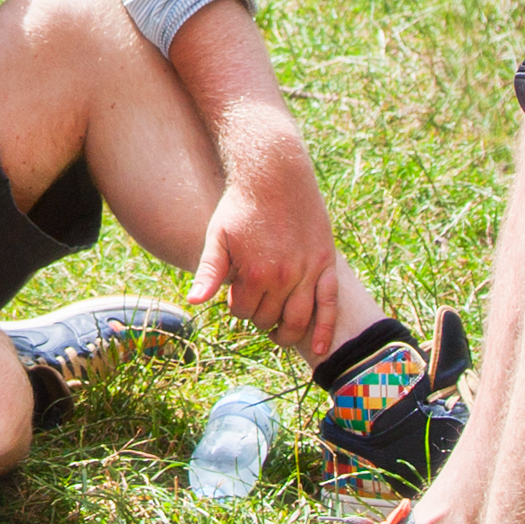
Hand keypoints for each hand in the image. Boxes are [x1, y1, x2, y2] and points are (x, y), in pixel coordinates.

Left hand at [188, 117, 342, 350]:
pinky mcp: (326, 263)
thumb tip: (194, 303)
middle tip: (255, 304)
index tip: (236, 295)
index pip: (243, 312)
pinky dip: (325, 329)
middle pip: (269, 318)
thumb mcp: (218, 238)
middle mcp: (284, 277)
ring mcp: (308, 271)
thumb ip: (208, 272)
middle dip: (259, 317)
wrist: (274, 175)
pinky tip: (321, 348)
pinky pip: (330, 304)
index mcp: (255, 274)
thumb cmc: (240, 206)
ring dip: (286, 332)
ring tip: (277, 333)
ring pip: (299, 320)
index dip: (237, 307)